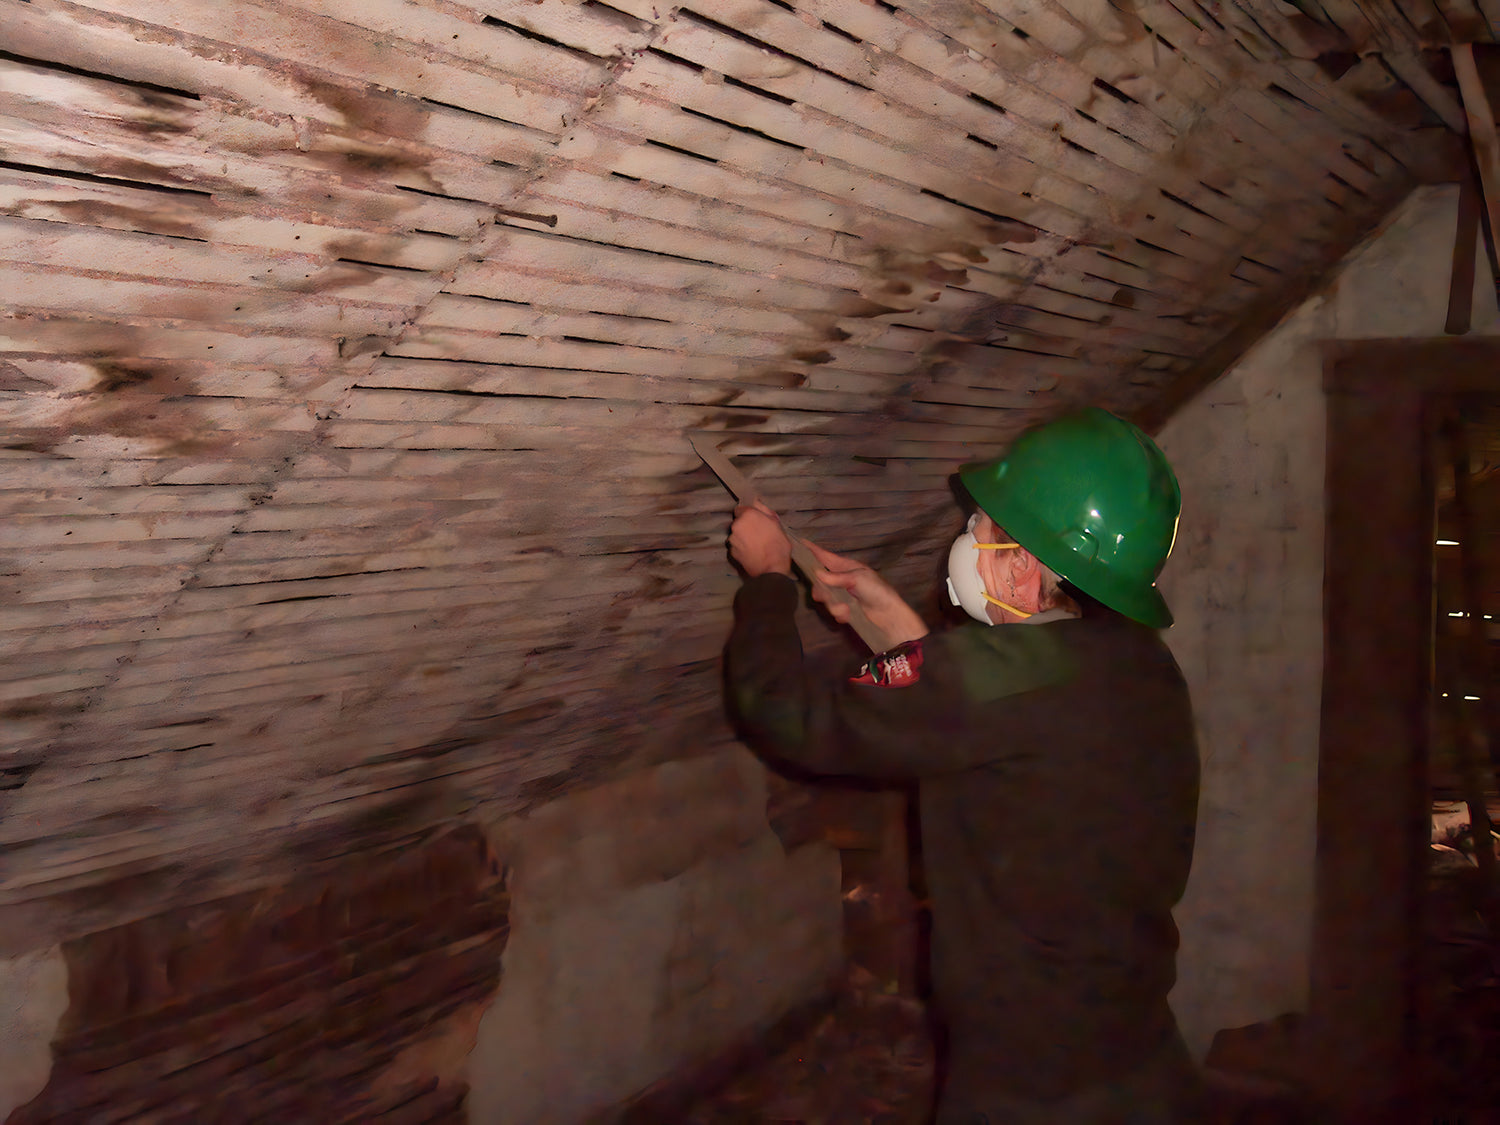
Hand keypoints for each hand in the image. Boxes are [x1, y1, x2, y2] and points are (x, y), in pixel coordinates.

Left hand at [729, 499, 792, 576]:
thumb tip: (757, 503)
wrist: (772, 568)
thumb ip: (764, 511)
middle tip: (757, 534)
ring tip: (755, 545)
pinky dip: (741, 549)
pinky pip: (736, 547)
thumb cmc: (778, 545)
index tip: (754, 521)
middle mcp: (736, 525)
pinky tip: (751, 553)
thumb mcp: (776, 523)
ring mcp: (732, 539)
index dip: (748, 515)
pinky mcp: (731, 552)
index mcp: (748, 515)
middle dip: (745, 526)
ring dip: (742, 538)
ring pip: (736, 535)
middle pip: (738, 522)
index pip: (740, 509)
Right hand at [804, 539, 928, 646]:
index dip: (812, 550)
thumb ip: (836, 577)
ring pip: (825, 598)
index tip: (799, 543)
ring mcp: (842, 594)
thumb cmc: (877, 591)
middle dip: (822, 590)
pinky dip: (840, 614)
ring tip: (846, 609)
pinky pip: (832, 610)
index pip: (825, 556)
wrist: (889, 615)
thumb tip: (817, 574)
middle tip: (827, 595)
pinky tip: (848, 615)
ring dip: (834, 605)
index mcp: (846, 566)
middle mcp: (841, 579)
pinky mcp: (844, 609)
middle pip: (819, 580)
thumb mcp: (858, 579)